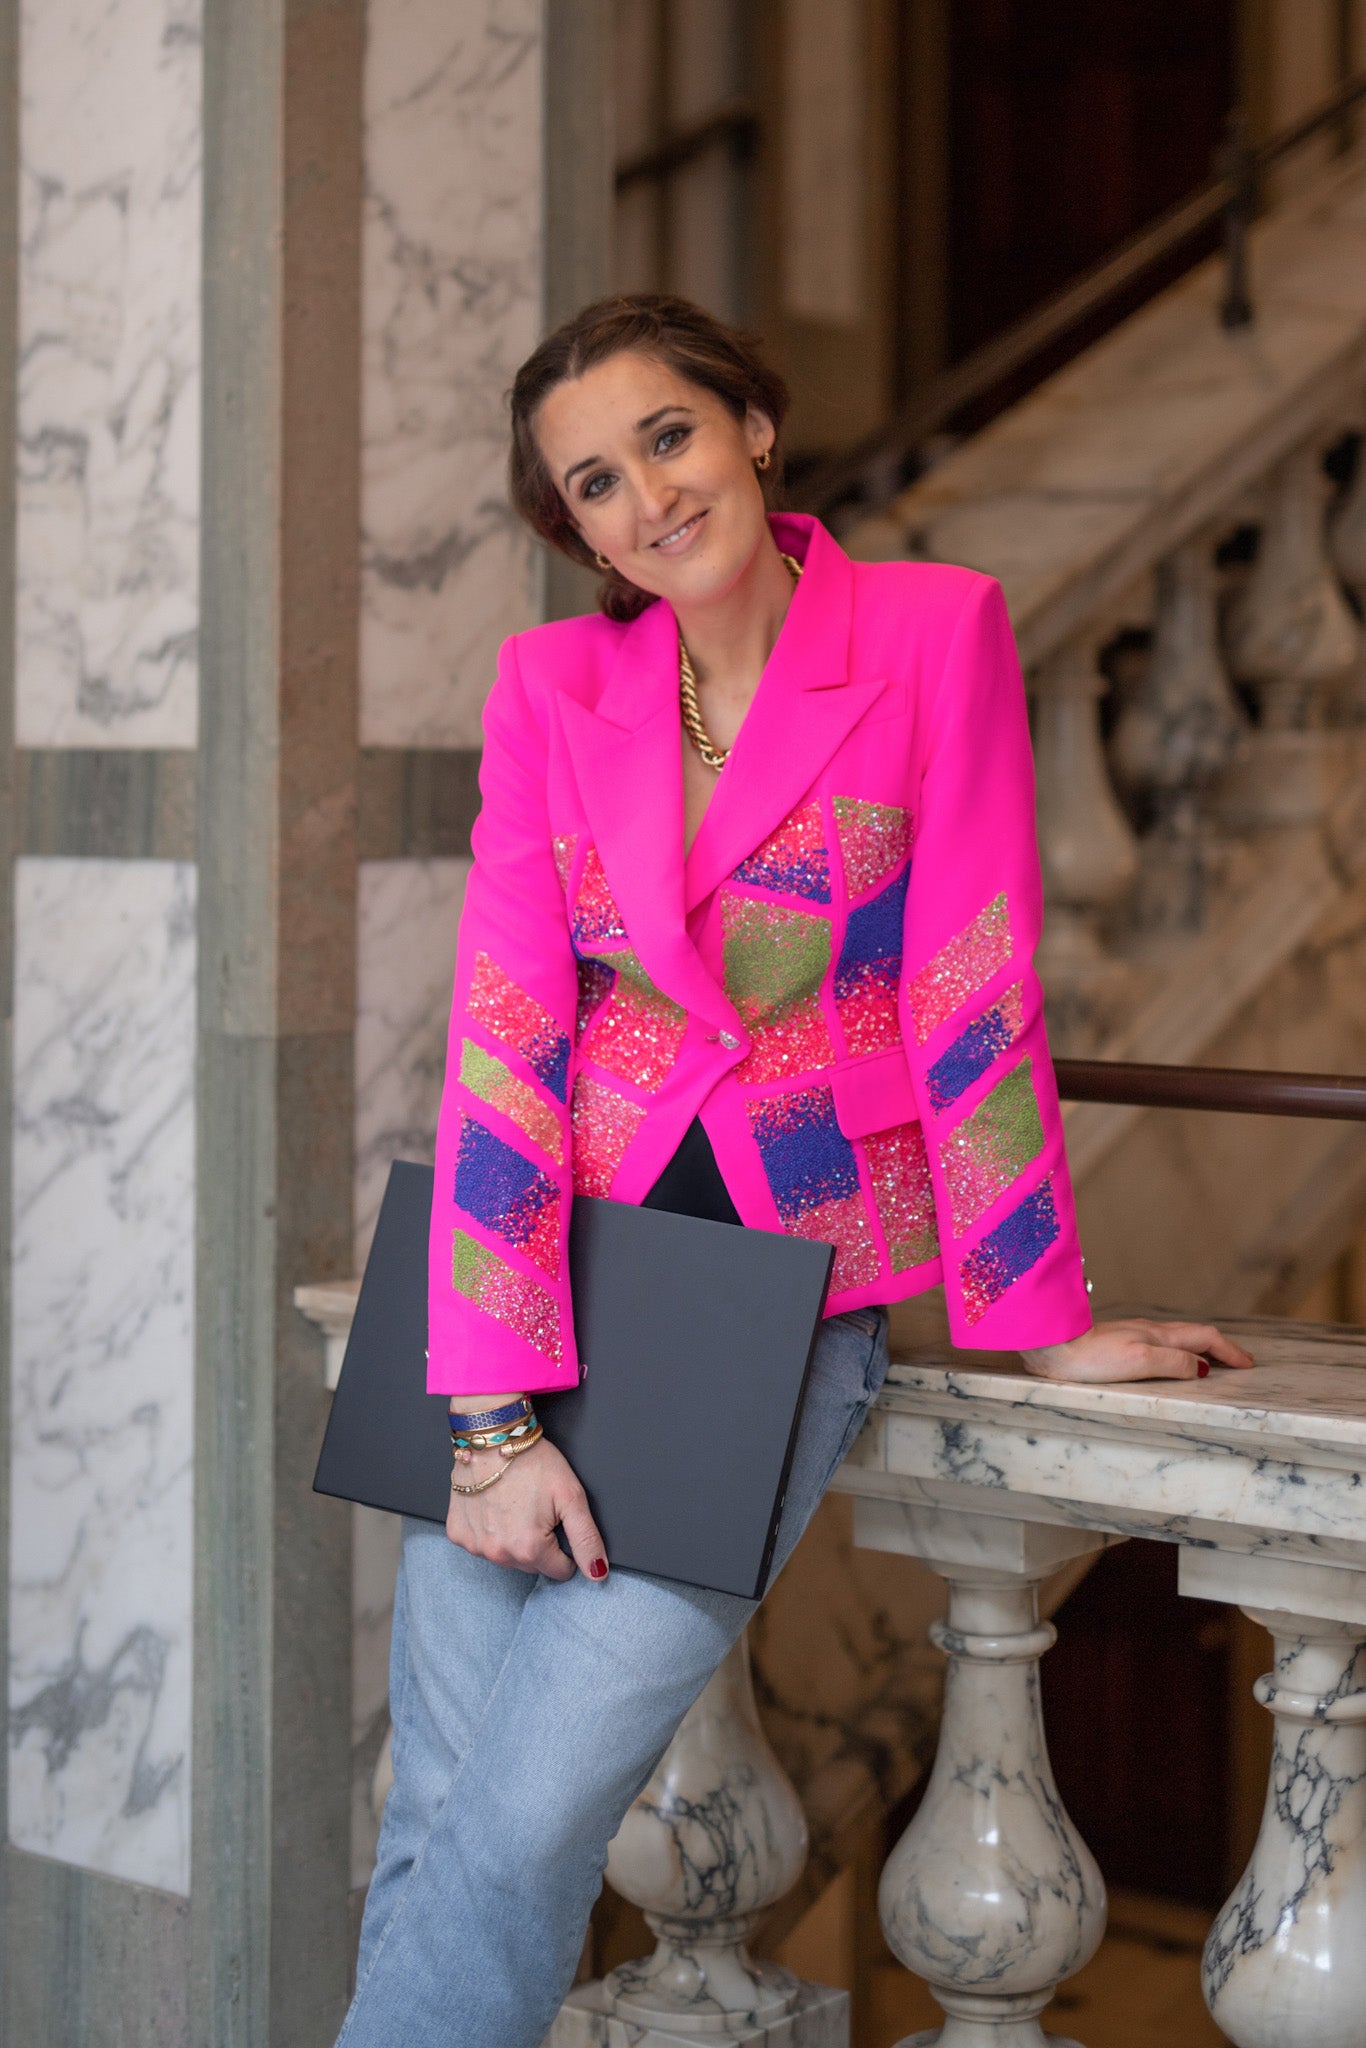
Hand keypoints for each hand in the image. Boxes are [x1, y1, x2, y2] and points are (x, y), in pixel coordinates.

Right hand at [445, 1436, 608, 1582]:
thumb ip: (586, 1538)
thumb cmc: (532, 1461)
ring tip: (514, 1504)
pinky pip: (480, 1544)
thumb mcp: (571, 1496)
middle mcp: (499, 1553)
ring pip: (506, 1556)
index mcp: (529, 1549)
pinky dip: (487, 1530)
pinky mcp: (457, 1533)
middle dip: (538, 1542)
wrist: (492, 1436)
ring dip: (512, 1538)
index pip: (559, 1569)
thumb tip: (597, 1573)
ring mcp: (475, 1545)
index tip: (555, 1520)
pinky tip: (493, 1506)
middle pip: (531, 1564)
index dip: (563, 1545)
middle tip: (535, 1508)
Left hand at [1021, 1317, 1254, 1383]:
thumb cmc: (1090, 1358)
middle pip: (1193, 1335)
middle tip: (1240, 1362)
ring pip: (1176, 1339)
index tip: (1248, 1365)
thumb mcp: (1139, 1361)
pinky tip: (1169, 1361)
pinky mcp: (1116, 1344)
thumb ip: (1174, 1363)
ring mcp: (1131, 1335)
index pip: (1204, 1338)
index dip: (1229, 1351)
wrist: (1052, 1346)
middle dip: (1220, 1347)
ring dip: (1200, 1349)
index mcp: (1157, 1335)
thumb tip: (1203, 1368)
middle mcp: (1147, 1331)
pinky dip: (1178, 1353)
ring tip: (1212, 1362)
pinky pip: (1159, 1346)